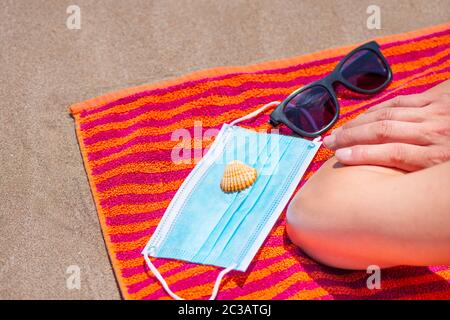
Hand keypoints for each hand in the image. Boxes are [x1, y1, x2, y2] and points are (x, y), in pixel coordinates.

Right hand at [323, 92, 449, 171]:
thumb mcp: (446, 180)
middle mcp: (434, 132)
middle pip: (384, 131)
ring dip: (360, 122)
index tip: (340, 156)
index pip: (393, 154)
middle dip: (352, 136)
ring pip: (388, 114)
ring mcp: (436, 112)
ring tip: (340, 130)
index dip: (363, 155)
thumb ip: (421, 175)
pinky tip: (365, 114)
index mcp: (438, 156)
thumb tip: (390, 181)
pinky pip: (403, 100)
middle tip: (329, 142)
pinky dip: (380, 107)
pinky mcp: (440, 99)